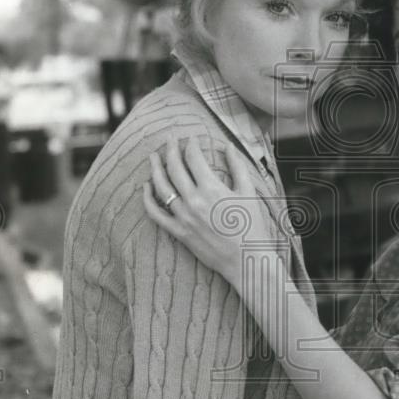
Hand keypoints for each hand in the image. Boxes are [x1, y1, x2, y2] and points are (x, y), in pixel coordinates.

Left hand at [143, 137, 271, 288]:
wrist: (246, 260)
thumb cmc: (252, 226)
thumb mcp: (248, 192)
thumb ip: (237, 166)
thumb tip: (228, 145)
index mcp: (212, 189)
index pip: (194, 158)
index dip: (192, 144)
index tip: (193, 138)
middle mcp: (194, 201)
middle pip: (175, 168)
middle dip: (171, 149)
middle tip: (171, 139)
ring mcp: (184, 217)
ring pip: (162, 187)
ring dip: (156, 168)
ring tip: (153, 156)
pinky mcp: (179, 232)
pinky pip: (156, 214)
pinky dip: (148, 199)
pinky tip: (146, 187)